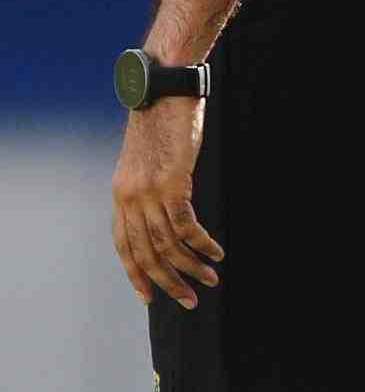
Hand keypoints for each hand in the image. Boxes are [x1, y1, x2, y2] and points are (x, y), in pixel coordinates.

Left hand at [112, 98, 220, 306]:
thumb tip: (168, 212)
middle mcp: (128, 197)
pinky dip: (202, 243)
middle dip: (167, 281)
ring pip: (166, 244)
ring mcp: (147, 192)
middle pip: (145, 252)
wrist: (163, 91)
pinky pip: (186, 226)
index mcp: (121, 195)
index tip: (150, 297)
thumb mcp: (148, 162)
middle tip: (189, 299)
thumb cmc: (162, 123)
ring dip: (190, 267)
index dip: (135, 274)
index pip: (123, 245)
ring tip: (210, 279)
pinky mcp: (171, 184)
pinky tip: (216, 252)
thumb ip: (151, 190)